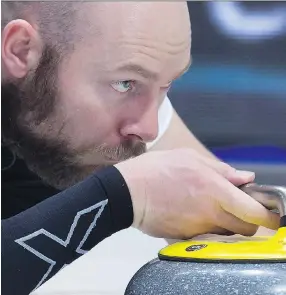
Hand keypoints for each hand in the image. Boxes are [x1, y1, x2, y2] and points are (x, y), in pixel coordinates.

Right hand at [115, 148, 278, 238]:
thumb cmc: (157, 168)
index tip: (268, 213)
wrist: (127, 191)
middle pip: (245, 228)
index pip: (253, 212)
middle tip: (235, 206)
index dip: (267, 215)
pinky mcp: (185, 238)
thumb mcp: (188, 158)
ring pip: (226, 234)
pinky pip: (205, 235)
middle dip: (247, 220)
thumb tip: (245, 178)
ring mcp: (197, 229)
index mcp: (214, 190)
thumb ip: (220, 169)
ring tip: (209, 207)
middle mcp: (210, 214)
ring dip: (226, 223)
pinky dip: (206, 227)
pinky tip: (190, 213)